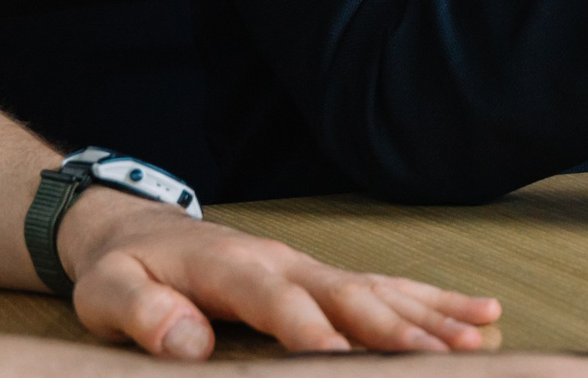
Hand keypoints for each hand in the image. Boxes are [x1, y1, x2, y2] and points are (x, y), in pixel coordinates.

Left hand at [57, 189, 501, 359]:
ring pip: (379, 290)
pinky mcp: (322, 279)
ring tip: (478, 338)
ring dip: (429, 316)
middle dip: (394, 327)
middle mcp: (283, 262)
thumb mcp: (109, 293)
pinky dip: (433, 301)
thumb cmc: (124, 270)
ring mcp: (309, 267)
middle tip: (441, 358)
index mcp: (231, 268)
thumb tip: (189, 345)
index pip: (276, 300)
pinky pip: (385, 287)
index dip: (309, 328)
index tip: (341, 357)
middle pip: (347, 293)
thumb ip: (144, 316)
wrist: (138, 231)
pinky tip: (478, 315)